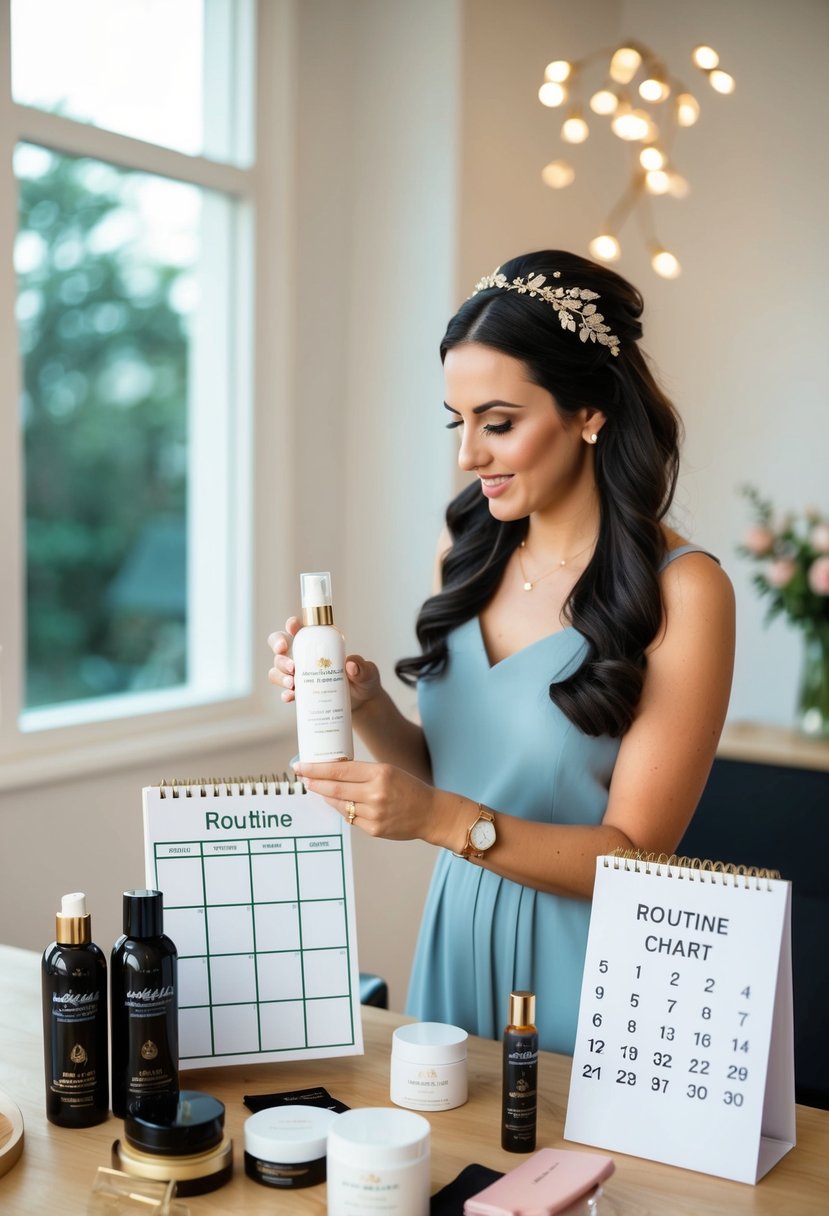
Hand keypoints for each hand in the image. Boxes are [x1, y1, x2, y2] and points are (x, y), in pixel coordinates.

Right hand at [267, 619, 382, 710]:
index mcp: (319, 643)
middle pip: (280, 649)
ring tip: (293, 684)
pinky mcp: (301, 693)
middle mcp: (304, 657)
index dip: (291, 625)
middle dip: (280, 654)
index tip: (293, 628)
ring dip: (280, 676)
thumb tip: (350, 665)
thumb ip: (362, 667)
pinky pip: (285, 692)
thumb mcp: (367, 672)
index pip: (299, 629)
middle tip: (293, 666)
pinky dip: (285, 694)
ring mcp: (300, 675)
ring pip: (277, 670)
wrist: (363, 704)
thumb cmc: (363, 680)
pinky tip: (289, 697)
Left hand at [293, 759, 436, 840]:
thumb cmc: (408, 788)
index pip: (340, 769)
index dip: (317, 769)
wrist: (430, 813)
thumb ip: (362, 772)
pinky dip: (341, 809)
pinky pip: (349, 818)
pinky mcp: (374, 829)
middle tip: (302, 777)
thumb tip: (331, 772)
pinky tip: (337, 803)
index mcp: (380, 773)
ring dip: (325, 797)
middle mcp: (376, 793)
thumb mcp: (388, 771)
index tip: (301, 766)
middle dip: (314, 782)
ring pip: (339, 804)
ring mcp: (374, 813)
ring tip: (317, 789)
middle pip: (335, 788)